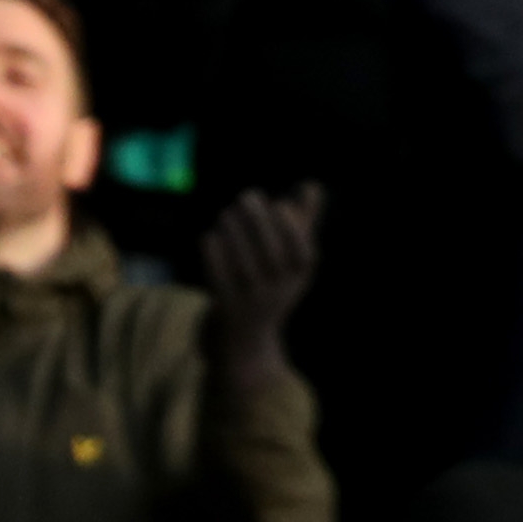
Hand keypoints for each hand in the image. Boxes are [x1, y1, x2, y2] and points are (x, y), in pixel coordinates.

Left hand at [199, 185, 321, 352]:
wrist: (249, 335)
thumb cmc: (272, 282)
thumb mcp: (291, 258)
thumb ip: (303, 221)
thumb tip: (312, 186)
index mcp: (298, 278)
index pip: (301, 254)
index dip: (292, 229)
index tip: (280, 204)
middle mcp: (278, 292)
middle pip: (271, 257)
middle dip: (259, 222)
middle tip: (246, 196)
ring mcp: (252, 302)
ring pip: (243, 266)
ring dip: (235, 235)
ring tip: (226, 214)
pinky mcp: (226, 308)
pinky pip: (220, 280)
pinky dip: (214, 256)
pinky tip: (210, 236)